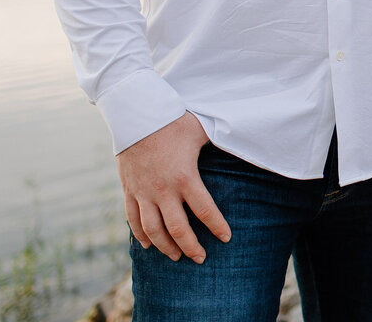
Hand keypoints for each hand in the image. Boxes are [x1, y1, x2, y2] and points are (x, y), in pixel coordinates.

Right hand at [116, 111, 230, 262]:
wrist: (135, 113)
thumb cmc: (172, 119)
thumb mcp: (200, 129)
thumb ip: (219, 138)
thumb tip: (242, 138)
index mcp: (185, 176)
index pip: (205, 210)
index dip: (217, 227)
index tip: (226, 238)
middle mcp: (163, 189)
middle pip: (178, 229)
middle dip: (191, 247)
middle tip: (201, 258)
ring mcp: (143, 191)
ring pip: (153, 230)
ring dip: (166, 246)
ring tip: (177, 256)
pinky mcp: (129, 189)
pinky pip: (133, 219)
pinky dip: (141, 235)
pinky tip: (149, 245)